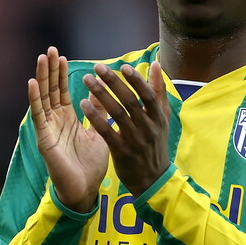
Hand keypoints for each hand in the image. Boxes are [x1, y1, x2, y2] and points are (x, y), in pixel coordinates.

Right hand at [29, 46, 108, 211]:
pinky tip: (32, 83)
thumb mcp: (98, 132)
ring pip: (43, 98)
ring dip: (42, 77)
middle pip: (51, 90)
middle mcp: (55, 121)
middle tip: (51, 49)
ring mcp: (48, 128)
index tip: (62, 56)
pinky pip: (38, 115)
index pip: (61, 91)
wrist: (84, 190)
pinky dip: (35, 98)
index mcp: (67, 119)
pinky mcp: (44, 138)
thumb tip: (104, 94)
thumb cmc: (90, 165)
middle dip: (50, 70)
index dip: (61, 74)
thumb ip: (99, 113)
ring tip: (42, 58)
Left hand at [80, 60, 169, 196]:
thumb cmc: (156, 144)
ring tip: (87, 79)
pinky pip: (106, 131)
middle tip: (97, 67)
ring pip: (116, 113)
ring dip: (100, 94)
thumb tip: (156, 65)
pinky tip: (83, 104)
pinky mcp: (121, 152)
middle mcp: (148, 127)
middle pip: (130, 101)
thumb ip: (159, 91)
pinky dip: (95, 117)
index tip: (123, 66)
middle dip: (113, 82)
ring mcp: (135, 140)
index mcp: (158, 117)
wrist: (153, 179)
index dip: (136, 80)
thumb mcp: (162, 119)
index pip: (148, 95)